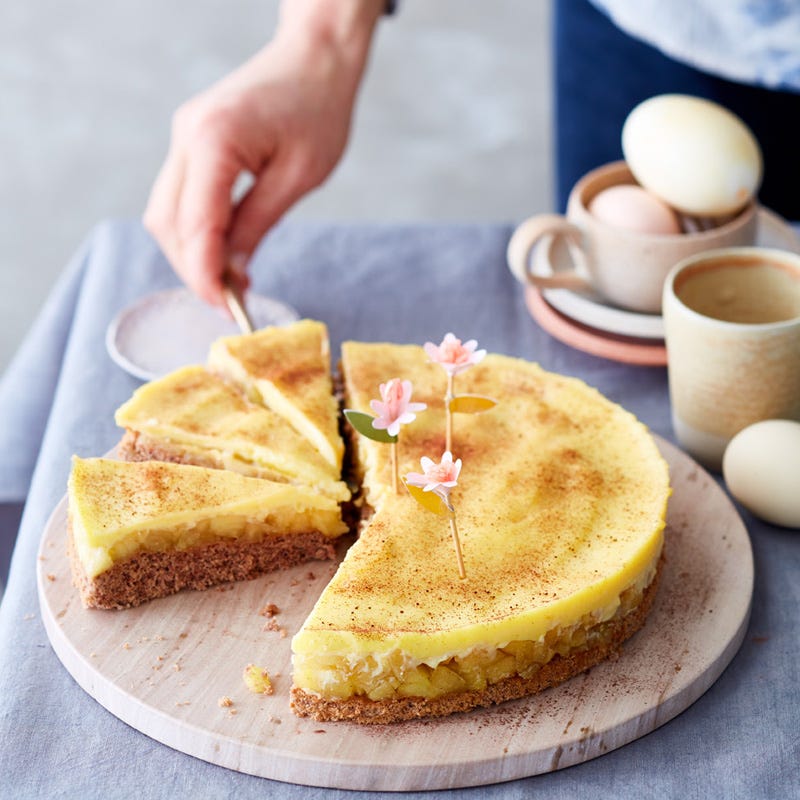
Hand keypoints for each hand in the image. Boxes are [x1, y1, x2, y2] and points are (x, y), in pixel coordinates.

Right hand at [144, 1, 381, 305]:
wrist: (313, 59)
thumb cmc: (317, 110)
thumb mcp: (298, 177)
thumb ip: (256, 225)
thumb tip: (231, 273)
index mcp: (214, 140)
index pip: (195, 224)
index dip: (205, 273)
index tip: (225, 307)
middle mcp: (187, 136)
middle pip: (167, 223)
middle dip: (194, 268)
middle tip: (229, 300)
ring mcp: (184, 136)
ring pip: (166, 213)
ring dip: (191, 253)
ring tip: (230, 280)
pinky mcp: (191, 142)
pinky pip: (180, 197)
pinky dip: (196, 230)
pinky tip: (224, 250)